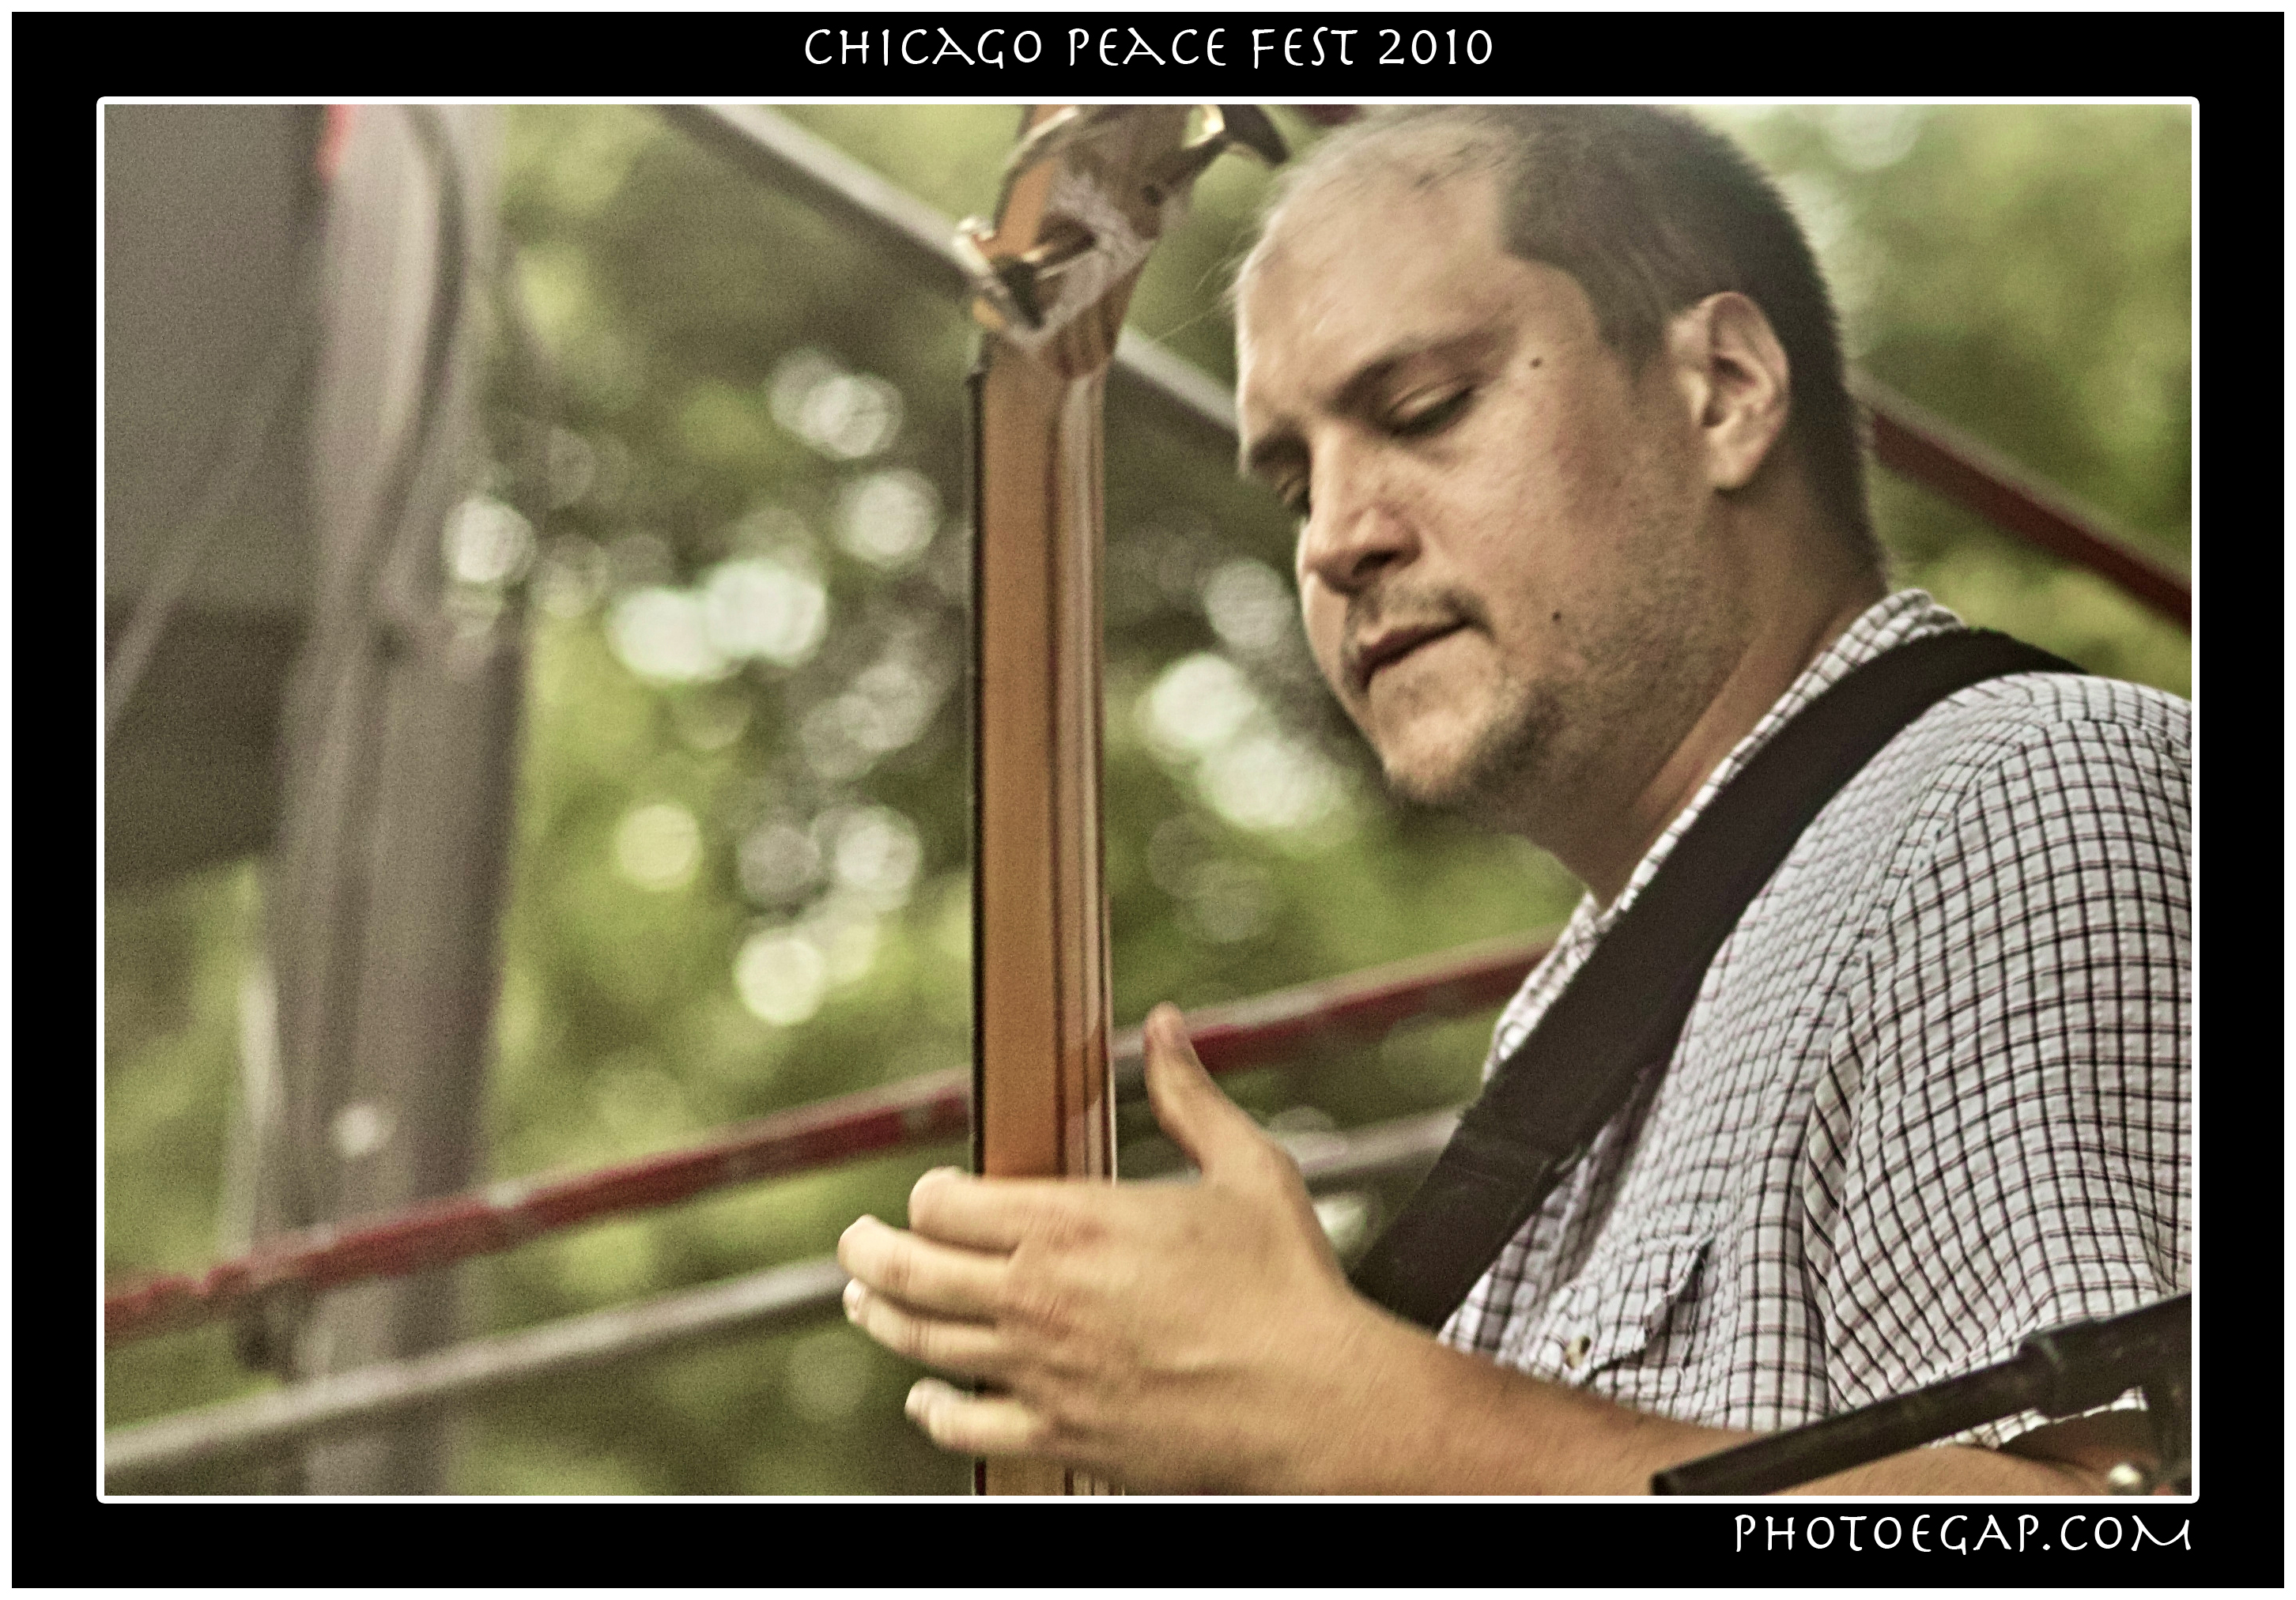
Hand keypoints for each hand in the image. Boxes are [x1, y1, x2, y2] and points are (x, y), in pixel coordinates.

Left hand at [837, 1003, 1400, 1490]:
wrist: (1319, 1404)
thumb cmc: (1290, 1284)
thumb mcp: (1248, 1168)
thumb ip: (1190, 1095)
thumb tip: (1165, 1024)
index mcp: (1074, 1223)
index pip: (944, 1203)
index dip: (931, 1195)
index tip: (938, 1194)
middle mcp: (1040, 1298)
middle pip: (908, 1272)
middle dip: (869, 1251)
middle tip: (855, 1242)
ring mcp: (1043, 1374)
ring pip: (923, 1345)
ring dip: (883, 1318)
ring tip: (865, 1301)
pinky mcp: (1062, 1436)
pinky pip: (966, 1427)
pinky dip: (934, 1410)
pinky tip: (926, 1398)